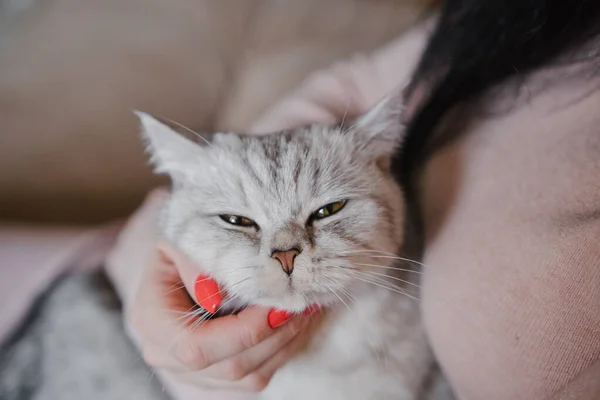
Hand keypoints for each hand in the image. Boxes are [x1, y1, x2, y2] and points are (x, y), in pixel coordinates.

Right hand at [129, 241, 318, 391]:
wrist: (182, 257)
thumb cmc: (185, 241)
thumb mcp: (182, 235)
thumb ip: (194, 259)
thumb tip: (218, 296)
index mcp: (151, 320)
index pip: (196, 346)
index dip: (244, 332)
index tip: (278, 306)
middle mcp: (166, 354)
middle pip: (230, 366)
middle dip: (275, 336)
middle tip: (303, 304)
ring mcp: (191, 372)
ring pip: (249, 378)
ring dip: (285, 345)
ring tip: (306, 310)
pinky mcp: (216, 377)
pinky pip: (257, 377)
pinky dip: (283, 351)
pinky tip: (297, 323)